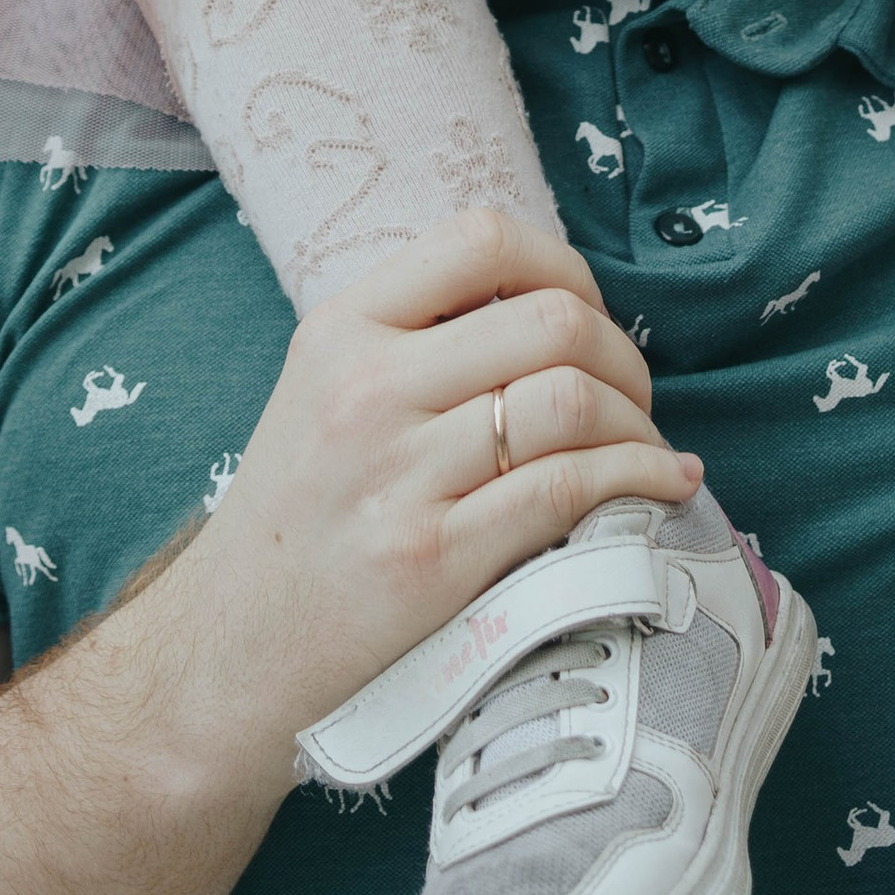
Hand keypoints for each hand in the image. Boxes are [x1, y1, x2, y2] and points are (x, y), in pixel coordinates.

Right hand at [196, 210, 698, 749]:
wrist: (230, 654)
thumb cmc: (300, 520)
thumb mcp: (324, 392)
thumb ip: (417, 339)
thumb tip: (556, 307)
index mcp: (341, 330)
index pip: (484, 241)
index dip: (566, 268)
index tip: (588, 315)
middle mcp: (367, 389)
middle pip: (552, 322)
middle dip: (623, 356)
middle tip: (632, 398)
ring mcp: (399, 476)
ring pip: (573, 403)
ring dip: (639, 425)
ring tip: (647, 449)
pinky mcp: (434, 560)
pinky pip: (569, 490)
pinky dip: (641, 480)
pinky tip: (664, 487)